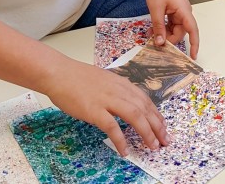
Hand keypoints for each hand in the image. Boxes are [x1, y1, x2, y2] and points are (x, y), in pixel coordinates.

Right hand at [45, 57, 167, 155]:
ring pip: (134, 116)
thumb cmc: (78, 78)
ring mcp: (107, 100)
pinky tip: (125, 151)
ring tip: (152, 146)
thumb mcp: (105, 80)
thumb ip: (117, 90)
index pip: (146, 100)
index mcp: (122, 84)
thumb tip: (127, 103)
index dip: (157, 115)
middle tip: (165, 141)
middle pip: (144, 108)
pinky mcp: (94, 110)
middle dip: (157, 126)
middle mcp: (118, 90)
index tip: (163, 127)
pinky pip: (112, 127)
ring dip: (146, 132)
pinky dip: (120, 140)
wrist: (59, 73)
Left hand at [145, 0, 199, 58]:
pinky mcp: (174, 10)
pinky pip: (171, 23)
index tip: (193, 56)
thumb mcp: (156, 9)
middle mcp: (184, 12)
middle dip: (169, 39)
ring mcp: (179, 11)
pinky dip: (163, 28)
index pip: (193, 30)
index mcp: (184, 10)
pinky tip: (153, 29)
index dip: (194, 44)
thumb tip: (161, 43)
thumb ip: (159, 27)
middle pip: (181, 32)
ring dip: (165, 34)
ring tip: (151, 35)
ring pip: (175, 29)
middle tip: (155, 42)